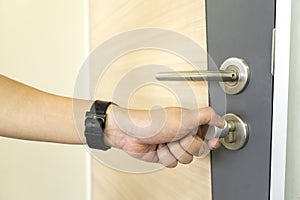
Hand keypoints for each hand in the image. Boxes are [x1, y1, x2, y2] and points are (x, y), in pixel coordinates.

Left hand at [104, 105, 223, 167]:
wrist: (131, 133)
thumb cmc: (154, 122)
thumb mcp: (185, 116)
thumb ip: (207, 115)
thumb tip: (222, 120)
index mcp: (191, 123)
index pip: (210, 133)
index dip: (212, 139)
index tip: (212, 140)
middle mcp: (184, 134)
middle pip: (199, 149)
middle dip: (186, 144)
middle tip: (176, 136)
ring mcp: (175, 146)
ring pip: (186, 159)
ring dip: (174, 151)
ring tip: (165, 141)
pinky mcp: (166, 156)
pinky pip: (173, 164)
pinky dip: (165, 157)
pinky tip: (158, 147)